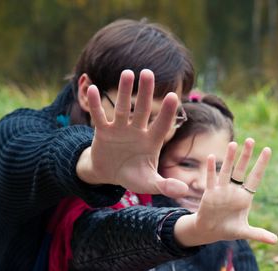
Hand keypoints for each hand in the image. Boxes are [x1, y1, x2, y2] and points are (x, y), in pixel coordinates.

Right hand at [76, 69, 187, 197]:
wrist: (110, 175)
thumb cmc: (134, 177)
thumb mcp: (149, 184)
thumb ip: (165, 186)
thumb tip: (183, 191)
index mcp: (152, 141)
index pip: (162, 124)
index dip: (167, 112)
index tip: (174, 96)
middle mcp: (137, 131)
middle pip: (143, 109)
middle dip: (146, 92)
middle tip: (148, 73)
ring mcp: (120, 129)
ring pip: (123, 108)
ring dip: (124, 92)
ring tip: (127, 73)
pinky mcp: (103, 132)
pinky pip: (100, 117)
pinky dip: (96, 105)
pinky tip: (93, 89)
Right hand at [174, 138, 277, 245]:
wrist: (210, 231)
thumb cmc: (229, 229)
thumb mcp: (244, 232)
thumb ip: (259, 234)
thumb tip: (276, 241)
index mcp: (245, 197)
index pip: (255, 177)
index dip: (261, 164)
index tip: (267, 150)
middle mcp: (234, 190)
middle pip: (241, 170)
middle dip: (246, 156)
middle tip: (251, 140)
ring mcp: (222, 190)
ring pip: (226, 171)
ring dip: (229, 158)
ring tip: (233, 144)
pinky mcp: (210, 193)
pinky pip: (211, 179)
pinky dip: (211, 169)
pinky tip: (211, 157)